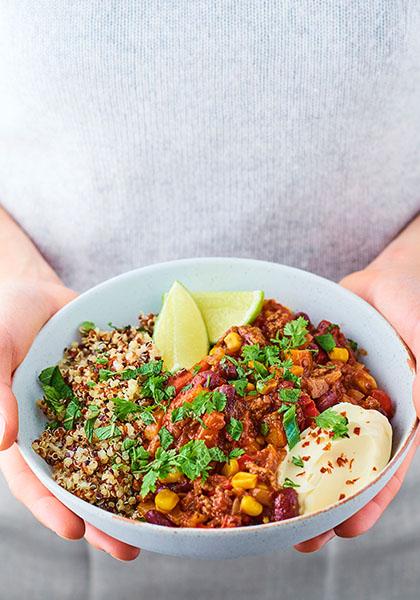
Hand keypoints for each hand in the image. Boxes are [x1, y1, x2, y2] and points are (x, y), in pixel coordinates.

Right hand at [0, 280, 139, 560]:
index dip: (52, 508)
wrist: (38, 293)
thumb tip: (1, 441)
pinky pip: (133, 416)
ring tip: (160, 520)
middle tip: (129, 548)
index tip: (76, 531)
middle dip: (101, 517)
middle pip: (80, 482)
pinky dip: (151, 436)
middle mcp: (60, 432)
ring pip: (111, 458)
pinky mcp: (115, 394)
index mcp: (24, 432)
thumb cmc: (4, 319)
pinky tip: (177, 452)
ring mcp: (89, 416)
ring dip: (133, 487)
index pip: (34, 480)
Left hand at [295, 258, 419, 551]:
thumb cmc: (417, 302)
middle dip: (321, 502)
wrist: (388, 276)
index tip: (348, 530)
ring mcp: (329, 395)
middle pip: (340, 465)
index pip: (384, 469)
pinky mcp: (304, 373)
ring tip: (267, 506)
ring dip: (289, 470)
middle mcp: (358, 413)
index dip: (369, 501)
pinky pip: (283, 397)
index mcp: (394, 417)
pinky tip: (245, 438)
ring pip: (307, 438)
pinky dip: (267, 418)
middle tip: (298, 538)